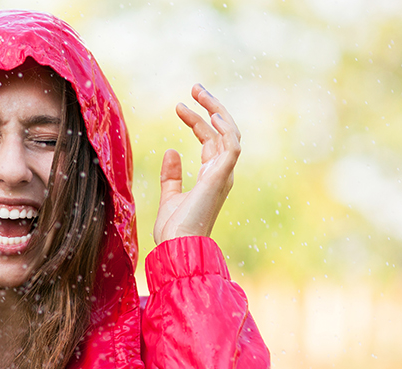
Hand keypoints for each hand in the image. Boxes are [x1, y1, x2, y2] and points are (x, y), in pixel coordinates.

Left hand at [153, 84, 240, 243]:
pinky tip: (212, 114)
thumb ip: (171, 175)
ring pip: (229, 133)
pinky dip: (225, 129)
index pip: (209, 140)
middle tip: (195, 87)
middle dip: (210, 107)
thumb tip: (171, 151)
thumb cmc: (175, 230)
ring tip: (198, 92)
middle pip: (222, 132)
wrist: (178, 247)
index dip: (197, 121)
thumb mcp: (170, 197)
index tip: (180, 105)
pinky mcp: (222, 177)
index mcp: (211, 176)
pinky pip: (231, 147)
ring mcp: (224, 174)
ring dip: (216, 110)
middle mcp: (221, 173)